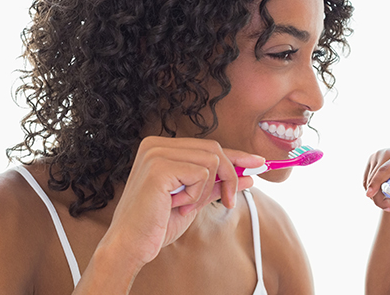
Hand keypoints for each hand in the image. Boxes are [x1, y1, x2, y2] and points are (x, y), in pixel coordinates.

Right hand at [101, 136, 264, 267]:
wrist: (131, 244)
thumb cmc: (157, 223)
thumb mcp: (194, 199)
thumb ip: (217, 184)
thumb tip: (248, 175)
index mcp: (161, 148)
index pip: (208, 146)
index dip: (236, 155)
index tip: (258, 163)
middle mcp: (156, 144)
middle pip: (214, 149)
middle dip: (229, 176)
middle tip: (229, 201)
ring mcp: (156, 153)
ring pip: (212, 161)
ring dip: (207, 190)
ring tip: (185, 205)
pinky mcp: (159, 167)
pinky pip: (201, 174)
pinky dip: (196, 195)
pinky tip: (177, 205)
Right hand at [362, 146, 389, 211]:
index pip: (385, 170)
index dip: (376, 182)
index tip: (369, 194)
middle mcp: (386, 153)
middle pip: (375, 179)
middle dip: (379, 198)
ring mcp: (376, 156)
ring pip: (369, 181)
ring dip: (377, 195)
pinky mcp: (371, 160)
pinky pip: (366, 180)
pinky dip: (373, 190)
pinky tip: (384, 192)